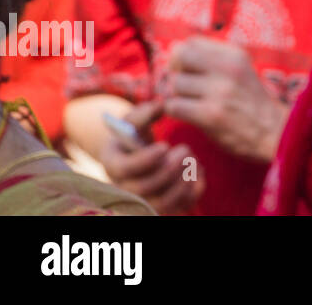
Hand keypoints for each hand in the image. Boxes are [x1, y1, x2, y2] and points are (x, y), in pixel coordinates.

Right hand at [99, 100, 204, 214]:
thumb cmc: (135, 134)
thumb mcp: (134, 120)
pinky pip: (180, 207)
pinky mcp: (163, 205)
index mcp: (113, 164)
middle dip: (168, 170)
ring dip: (181, 182)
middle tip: (185, 150)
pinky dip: (194, 191)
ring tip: (192, 160)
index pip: (124, 169)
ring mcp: (144, 199)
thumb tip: (160, 105)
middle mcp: (125, 187)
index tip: (165, 145)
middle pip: (144, 189)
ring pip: (162, 203)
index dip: (145, 159)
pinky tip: (199, 171)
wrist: (139, 152)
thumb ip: (144, 112)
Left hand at [163, 37, 288, 162]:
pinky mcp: (211, 115)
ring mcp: (220, 92)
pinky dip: (175, 111)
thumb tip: (176, 53)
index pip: (191, 42)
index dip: (182, 56)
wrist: (275, 132)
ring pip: (175, 83)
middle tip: (182, 86)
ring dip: (176, 95)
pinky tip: (188, 115)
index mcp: (235, 55)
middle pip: (180, 57)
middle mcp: (228, 69)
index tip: (188, 70)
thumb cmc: (252, 102)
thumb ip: (214, 60)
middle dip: (175, 71)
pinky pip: (174, 106)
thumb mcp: (241, 70)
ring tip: (190, 103)